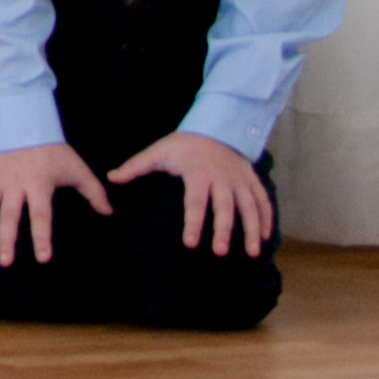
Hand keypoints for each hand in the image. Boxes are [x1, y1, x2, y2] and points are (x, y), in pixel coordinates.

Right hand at [0, 138, 108, 266]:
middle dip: (5, 240)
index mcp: (39, 185)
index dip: (41, 237)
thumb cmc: (53, 151)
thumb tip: (108, 213)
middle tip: (5, 263)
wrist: (25, 123)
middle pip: (8, 216)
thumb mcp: (77, 168)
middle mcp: (14, 185)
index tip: (42, 258)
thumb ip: (94, 192)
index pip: (40, 215)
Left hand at [111, 131, 275, 255]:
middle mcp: (221, 178)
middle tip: (221, 252)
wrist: (214, 125)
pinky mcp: (251, 180)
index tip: (191, 244)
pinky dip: (266, 218)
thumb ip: (135, 167)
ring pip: (249, 206)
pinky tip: (265, 237)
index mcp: (197, 173)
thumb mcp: (158, 152)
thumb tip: (111, 178)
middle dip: (223, 229)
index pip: (195, 201)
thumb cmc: (182, 145)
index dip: (193, 223)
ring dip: (252, 228)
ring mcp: (239, 179)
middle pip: (224, 206)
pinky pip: (262, 200)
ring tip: (252, 252)